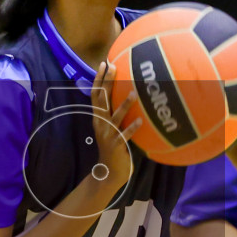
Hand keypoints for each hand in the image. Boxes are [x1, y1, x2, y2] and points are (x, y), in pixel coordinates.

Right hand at [89, 59, 141, 190]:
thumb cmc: (115, 148)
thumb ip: (116, 114)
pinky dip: (132, 128)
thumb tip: (129, 95)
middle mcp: (100, 124)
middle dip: (107, 82)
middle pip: (102, 100)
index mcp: (98, 118)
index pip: (96, 94)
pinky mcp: (116, 146)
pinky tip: (141, 121)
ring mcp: (107, 135)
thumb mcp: (113, 128)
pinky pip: (125, 135)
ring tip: (135, 93)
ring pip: (115, 117)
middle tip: (115, 67)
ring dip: (125, 105)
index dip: (99, 79)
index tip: (104, 63)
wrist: (109, 173)